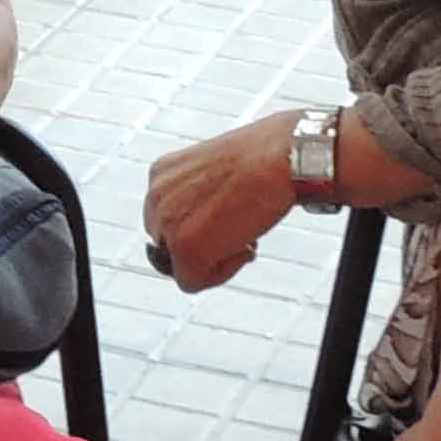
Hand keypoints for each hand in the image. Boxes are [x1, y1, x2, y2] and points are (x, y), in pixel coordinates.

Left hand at [144, 110, 305, 292]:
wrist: (284, 158)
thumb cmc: (264, 158)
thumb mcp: (217, 170)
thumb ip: (199, 194)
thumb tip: (205, 224)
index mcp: (162, 173)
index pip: (167, 220)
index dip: (201, 227)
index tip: (227, 219)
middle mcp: (156, 196)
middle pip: (169, 245)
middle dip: (203, 244)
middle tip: (237, 232)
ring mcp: (167, 223)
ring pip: (180, 266)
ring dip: (213, 259)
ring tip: (244, 237)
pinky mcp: (184, 248)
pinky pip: (192, 282)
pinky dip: (222, 273)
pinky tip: (245, 246)